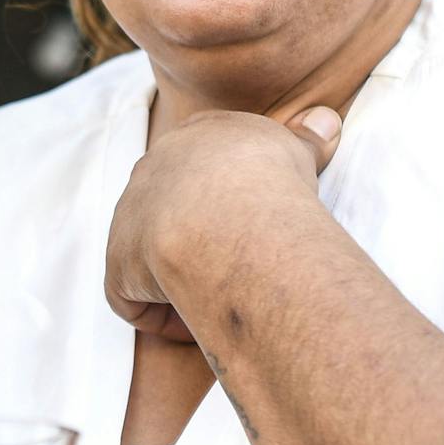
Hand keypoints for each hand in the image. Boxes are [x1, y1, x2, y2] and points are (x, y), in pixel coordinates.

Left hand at [105, 105, 342, 342]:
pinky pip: (132, 298)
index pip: (201, 165)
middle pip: (169, 206)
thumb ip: (306, 138)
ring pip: (147, 253)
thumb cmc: (271, 179)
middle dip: (198, 236)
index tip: (250, 223)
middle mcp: (151, 170)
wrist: (227, 213)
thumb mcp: (296, 149)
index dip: (223, 198)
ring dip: (180, 277)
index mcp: (193, 138)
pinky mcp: (118, 263)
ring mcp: (128, 215)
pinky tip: (195, 326)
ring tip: (222, 299)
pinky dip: (163, 316)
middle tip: (238, 264)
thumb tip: (325, 118)